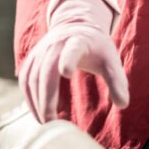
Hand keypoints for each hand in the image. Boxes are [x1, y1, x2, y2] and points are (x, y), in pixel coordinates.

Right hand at [19, 0, 129, 122]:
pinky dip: (29, 98)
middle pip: (46, 70)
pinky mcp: (32, 59)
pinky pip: (25, 80)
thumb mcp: (111, 61)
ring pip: (32, 77)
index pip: (72, 50)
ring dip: (36, 102)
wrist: (76, 26)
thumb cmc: (96, 48)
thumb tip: (123, 104)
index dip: (68, 59)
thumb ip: (117, 82)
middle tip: (52, 122)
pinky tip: (39, 113)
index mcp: (78, 42)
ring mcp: (40, 51)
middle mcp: (55, 44)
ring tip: (47, 122)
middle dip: (46, 97)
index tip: (66, 72)